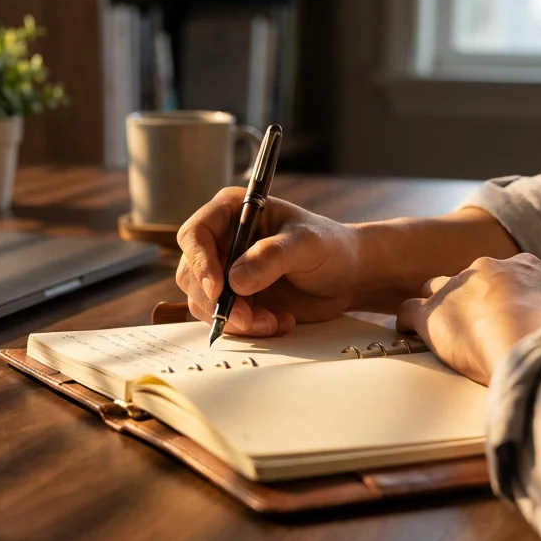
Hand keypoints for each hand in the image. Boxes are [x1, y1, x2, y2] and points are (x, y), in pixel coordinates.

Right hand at [176, 187, 362, 335]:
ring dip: (235, 319)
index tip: (217, 290)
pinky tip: (278, 322)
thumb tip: (236, 279)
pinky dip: (247, 328)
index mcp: (232, 212)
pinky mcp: (236, 299)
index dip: (200, 263)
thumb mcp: (307, 243)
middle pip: (192, 274)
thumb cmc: (330, 246)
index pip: (195, 235)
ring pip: (204, 302)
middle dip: (217, 302)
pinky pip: (225, 319)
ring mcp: (226, 272)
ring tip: (272, 322)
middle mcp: (223, 241)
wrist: (348, 276)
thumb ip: (272, 256)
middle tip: (248, 318)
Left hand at [397, 254, 540, 384]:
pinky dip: (407, 321)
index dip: (502, 295)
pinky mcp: (431, 311)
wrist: (531, 340)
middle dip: (469, 300)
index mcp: (525, 267)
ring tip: (440, 331)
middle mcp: (487, 268)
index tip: (504, 312)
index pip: (507, 274)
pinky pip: (408, 310)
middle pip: (469, 280)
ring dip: (438, 308)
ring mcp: (456, 287)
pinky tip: (408, 333)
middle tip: (474, 327)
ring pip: (436, 290)